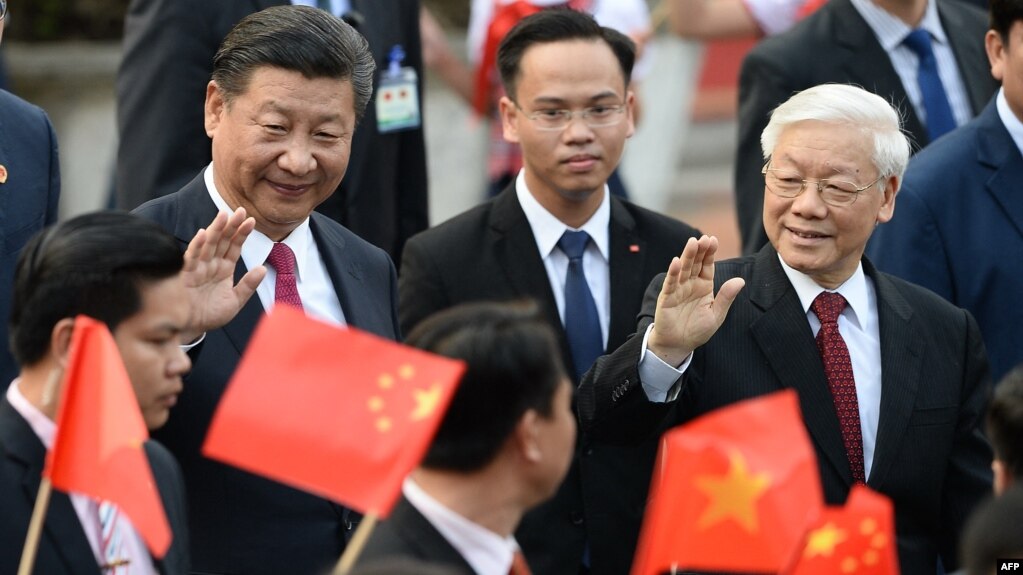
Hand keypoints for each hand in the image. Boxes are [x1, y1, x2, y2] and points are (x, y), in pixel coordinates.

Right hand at [180, 208, 265, 341]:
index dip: (242, 234)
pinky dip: (197, 246)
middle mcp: (210, 265)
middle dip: (231, 226)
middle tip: (240, 210)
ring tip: (224, 215)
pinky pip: (191, 258)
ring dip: (216, 230)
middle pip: (222, 241)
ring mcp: (197, 268)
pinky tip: (204, 234)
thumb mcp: (234, 301)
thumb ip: (248, 285)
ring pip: (208, 245)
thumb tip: (263, 268)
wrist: (190, 330)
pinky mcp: (185, 275)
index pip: (234, 247)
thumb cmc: (209, 316)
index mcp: (223, 269)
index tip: (251, 220)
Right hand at [648, 235, 744, 365]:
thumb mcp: (716, 315)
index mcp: (704, 286)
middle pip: (695, 263)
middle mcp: (690, 284)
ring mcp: (678, 289)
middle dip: (699, 250)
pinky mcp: (666, 298)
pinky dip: (673, 273)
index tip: (713, 239)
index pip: (707, 266)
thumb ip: (726, 297)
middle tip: (704, 238)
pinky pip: (670, 283)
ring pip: (683, 269)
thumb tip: (741, 280)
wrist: (679, 345)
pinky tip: (676, 262)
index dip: (709, 253)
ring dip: (687, 256)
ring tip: (692, 243)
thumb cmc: (698, 330)